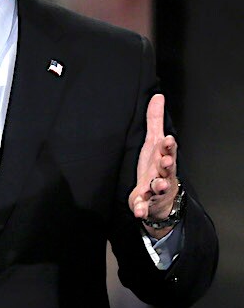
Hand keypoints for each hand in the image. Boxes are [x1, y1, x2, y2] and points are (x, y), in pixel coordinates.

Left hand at [128, 94, 177, 237]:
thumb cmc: (156, 166)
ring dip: (157, 187)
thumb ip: (155, 120)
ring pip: (158, 188)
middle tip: (166, 161)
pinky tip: (138, 211)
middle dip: (167, 165)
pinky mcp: (146, 203)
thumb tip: (158, 96)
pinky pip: (144, 207)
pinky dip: (141, 209)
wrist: (158, 198)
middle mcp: (162, 174)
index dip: (168, 146)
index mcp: (163, 159)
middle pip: (167, 169)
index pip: (168, 151)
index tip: (168, 139)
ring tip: (155, 185)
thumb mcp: (154, 142)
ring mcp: (155, 190)